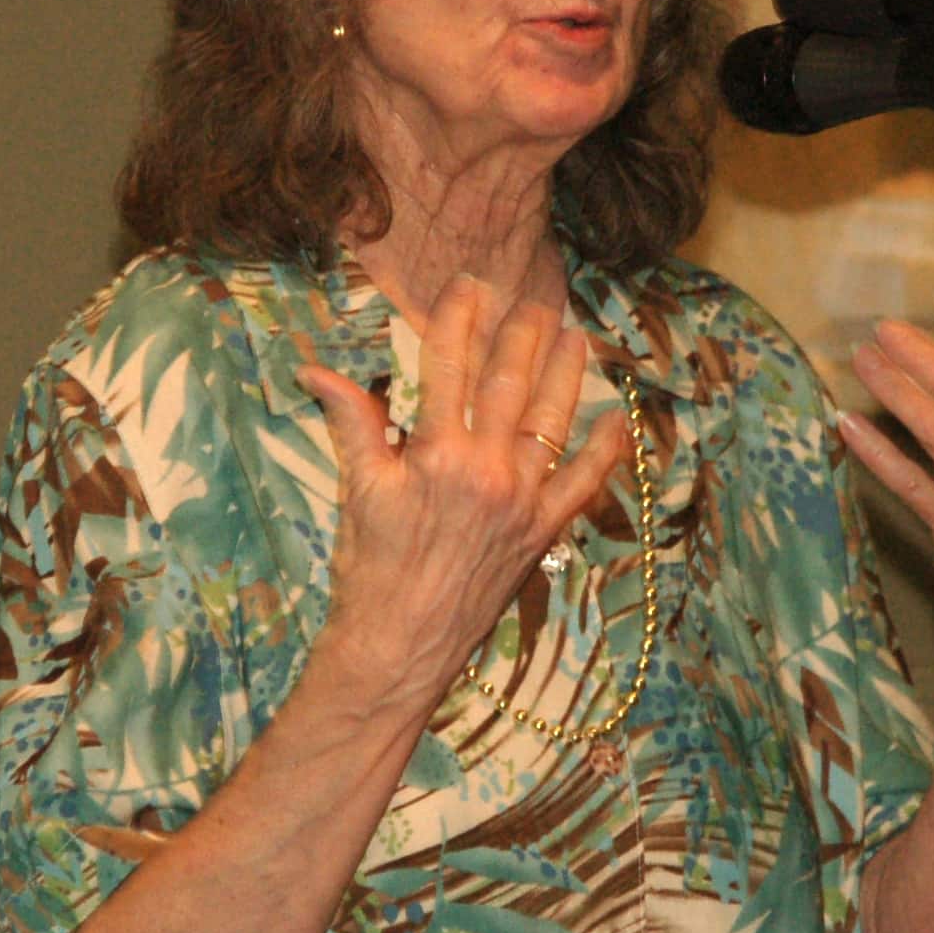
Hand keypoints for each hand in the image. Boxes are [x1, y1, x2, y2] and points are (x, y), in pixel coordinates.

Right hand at [296, 275, 628, 723]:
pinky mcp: (543, 532)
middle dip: (520, 333)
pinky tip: (619, 418)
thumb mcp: (358, 490)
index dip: (459, 318)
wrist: (401, 647)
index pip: (448, 366)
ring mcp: (522, 501)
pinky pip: (583, 484)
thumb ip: (351, 423)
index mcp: (436, 454)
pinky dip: (604, 451)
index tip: (468, 284)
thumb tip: (314, 369)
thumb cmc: (371, 571)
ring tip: (575, 335)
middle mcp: (487, 471)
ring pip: (551, 421)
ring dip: (566, 374)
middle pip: (508, 383)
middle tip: (531, 298)